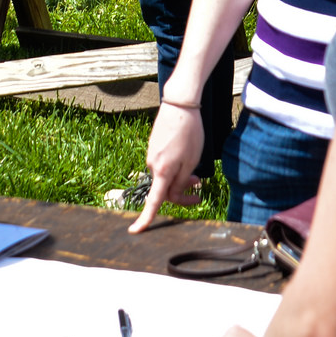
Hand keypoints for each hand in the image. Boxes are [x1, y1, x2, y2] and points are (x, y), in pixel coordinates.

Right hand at [128, 101, 206, 231]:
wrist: (179, 105)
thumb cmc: (189, 133)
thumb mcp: (191, 161)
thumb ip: (181, 181)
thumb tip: (173, 194)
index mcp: (162, 172)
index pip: (154, 202)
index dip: (145, 219)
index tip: (135, 231)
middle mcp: (152, 165)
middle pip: (166, 189)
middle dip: (182, 192)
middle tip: (200, 187)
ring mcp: (151, 155)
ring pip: (166, 176)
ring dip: (181, 178)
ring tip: (196, 171)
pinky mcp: (154, 147)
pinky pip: (164, 165)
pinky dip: (176, 167)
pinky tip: (186, 156)